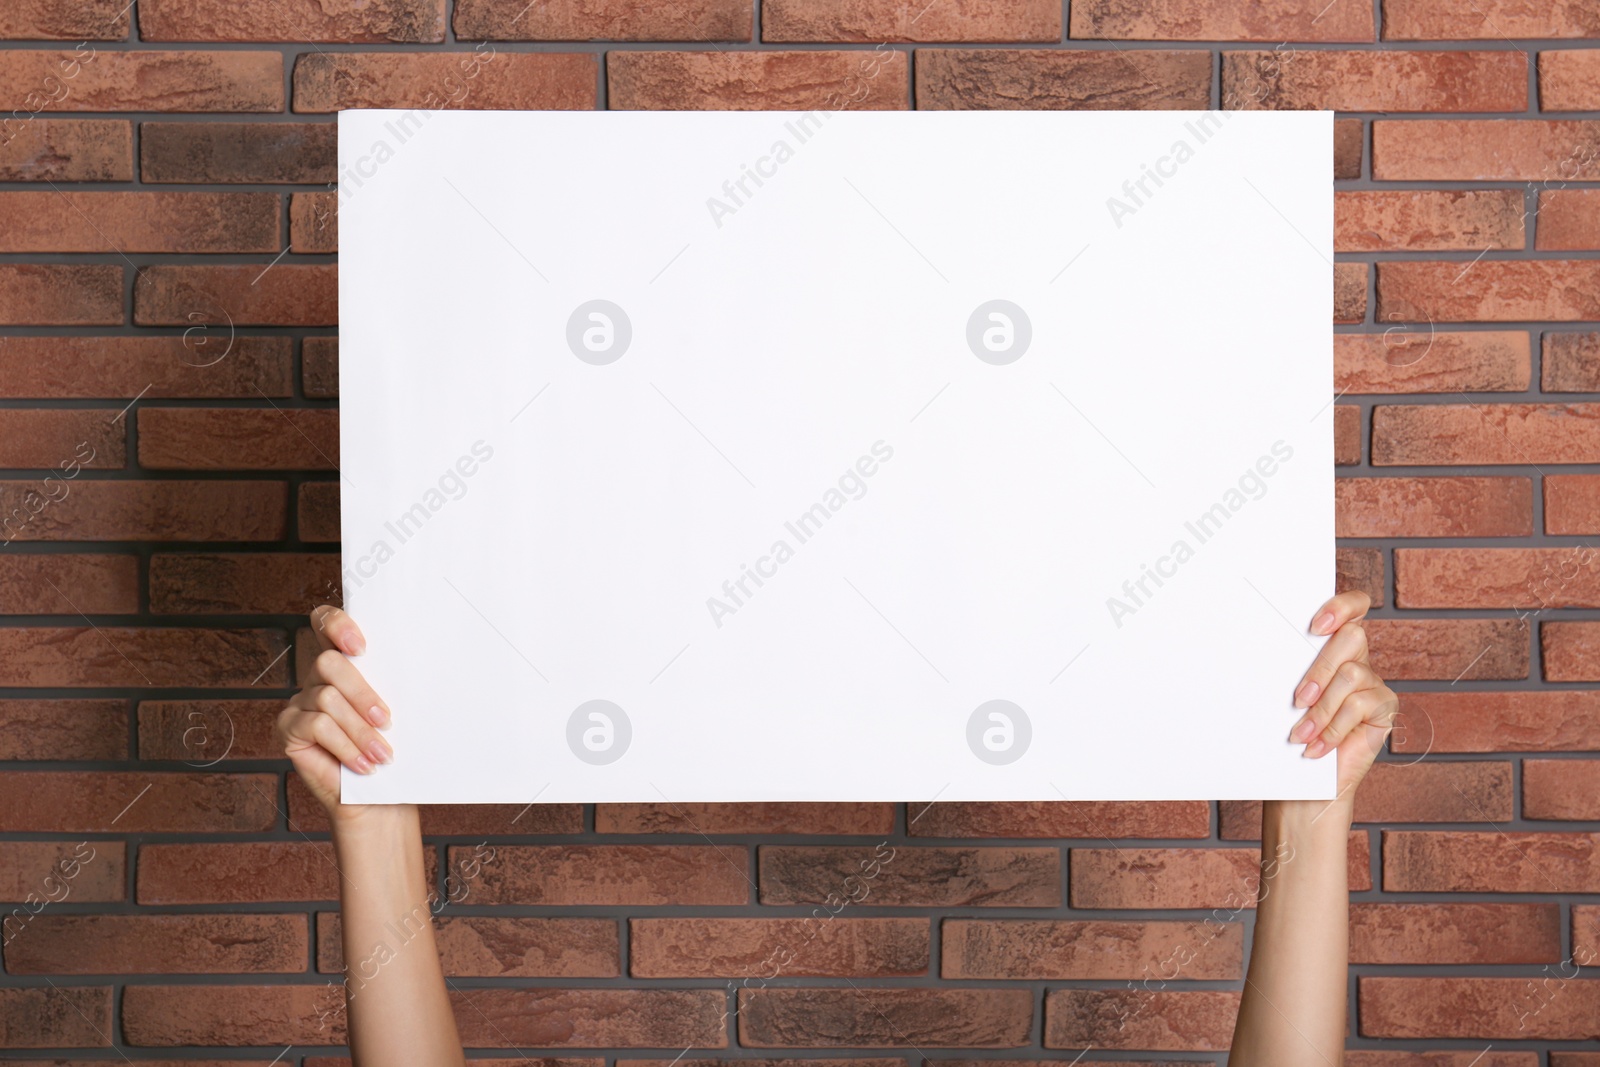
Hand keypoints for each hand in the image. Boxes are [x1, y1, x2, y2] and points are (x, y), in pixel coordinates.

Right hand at [276, 605, 394, 820]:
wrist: (382, 798)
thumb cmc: (394, 752)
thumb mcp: (399, 713)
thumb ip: (393, 684)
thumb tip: (418, 663)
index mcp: (346, 664)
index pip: (326, 622)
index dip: (337, 624)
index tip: (361, 646)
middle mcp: (318, 678)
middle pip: (328, 663)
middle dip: (362, 692)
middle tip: (386, 721)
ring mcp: (300, 702)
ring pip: (327, 698)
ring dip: (359, 730)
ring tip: (382, 755)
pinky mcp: (289, 730)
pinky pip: (316, 726)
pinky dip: (345, 746)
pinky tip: (362, 765)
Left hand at [1287, 590, 1397, 802]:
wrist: (1303, 783)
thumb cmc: (1286, 735)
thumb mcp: (1284, 697)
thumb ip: (1288, 669)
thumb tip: (1260, 644)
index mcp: (1330, 647)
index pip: (1353, 607)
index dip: (1341, 606)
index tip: (1315, 625)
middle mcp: (1356, 659)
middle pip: (1352, 637)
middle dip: (1321, 668)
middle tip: (1298, 699)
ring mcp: (1373, 682)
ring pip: (1352, 674)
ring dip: (1322, 708)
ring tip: (1301, 734)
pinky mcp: (1384, 707)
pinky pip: (1362, 704)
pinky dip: (1334, 728)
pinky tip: (1317, 747)